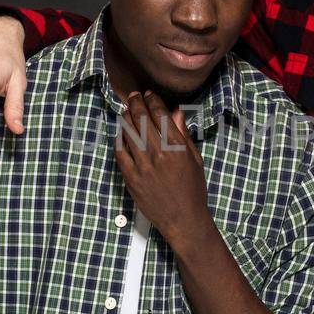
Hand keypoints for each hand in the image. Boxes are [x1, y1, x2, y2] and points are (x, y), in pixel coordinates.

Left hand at [114, 92, 211, 246]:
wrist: (183, 219)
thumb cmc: (193, 190)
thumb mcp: (194, 160)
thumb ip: (183, 135)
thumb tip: (176, 112)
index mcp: (177, 148)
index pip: (160, 115)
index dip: (152, 101)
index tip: (149, 94)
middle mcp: (158, 153)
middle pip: (141, 119)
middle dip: (136, 103)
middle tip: (134, 96)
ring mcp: (142, 166)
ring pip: (128, 132)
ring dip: (126, 117)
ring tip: (126, 111)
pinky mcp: (130, 178)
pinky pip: (120, 152)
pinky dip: (119, 138)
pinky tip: (121, 133)